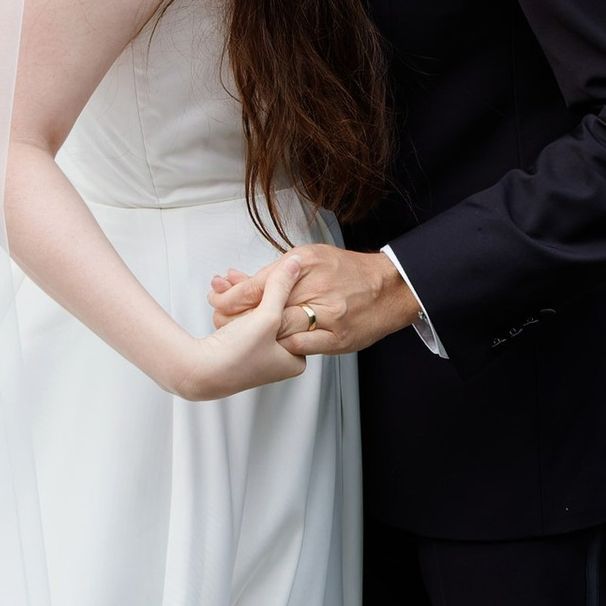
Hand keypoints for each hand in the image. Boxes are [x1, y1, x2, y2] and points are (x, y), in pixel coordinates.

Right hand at [178, 254, 306, 399]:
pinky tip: (221, 296)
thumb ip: (281, 287)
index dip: (279, 292)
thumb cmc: (235, 357)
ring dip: (241, 297)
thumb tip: (295, 264)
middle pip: (274, 315)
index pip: (295, 315)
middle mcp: (278, 361)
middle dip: (255, 292)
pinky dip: (233, 309)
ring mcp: (258, 356)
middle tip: (237, 279)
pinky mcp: (240, 352)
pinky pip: (242, 322)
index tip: (267, 278)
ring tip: (224, 285)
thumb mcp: (267, 317)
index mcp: (295, 360)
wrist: (199, 372)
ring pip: (256, 316)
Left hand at [211, 244, 419, 357]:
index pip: (258, 282)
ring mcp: (327, 315)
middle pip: (264, 307)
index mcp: (305, 264)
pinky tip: (268, 347)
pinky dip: (282, 347)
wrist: (389, 288)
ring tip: (236, 334)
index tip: (216, 297)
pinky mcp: (336, 338)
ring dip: (255, 333)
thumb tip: (239, 279)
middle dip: (236, 315)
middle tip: (218, 318)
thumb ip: (278, 270)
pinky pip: (301, 346)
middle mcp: (315, 288)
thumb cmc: (349, 271)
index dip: (232, 294)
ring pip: (279, 328)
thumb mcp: (311, 258)